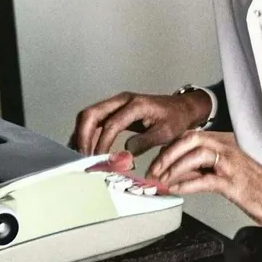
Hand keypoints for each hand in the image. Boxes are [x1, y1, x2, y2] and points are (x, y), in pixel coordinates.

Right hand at [70, 90, 211, 156]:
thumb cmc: (175, 120)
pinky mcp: (114, 110)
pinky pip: (94, 120)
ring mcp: (115, 104)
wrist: (181, 108)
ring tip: (80, 156)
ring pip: (89, 116)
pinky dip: (86, 134)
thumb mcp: (165, 133)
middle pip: (91, 114)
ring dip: (81, 135)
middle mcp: (121, 100)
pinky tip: (84, 149)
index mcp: (135, 105)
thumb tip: (124, 153)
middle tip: (82, 158)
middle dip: (82, 137)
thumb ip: (145, 142)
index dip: (102, 144)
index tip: (98, 161)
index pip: (111, 124)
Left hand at [146, 131, 261, 226]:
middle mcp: (227, 147)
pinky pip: (205, 179)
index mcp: (224, 142)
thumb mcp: (222, 174)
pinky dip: (186, 184)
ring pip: (195, 155)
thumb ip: (200, 170)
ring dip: (173, 168)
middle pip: (190, 139)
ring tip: (160, 181)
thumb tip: (174, 174)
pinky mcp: (234, 182)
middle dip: (166, 154)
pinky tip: (175, 190)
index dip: (169, 148)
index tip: (155, 162)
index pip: (190, 136)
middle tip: (152, 170)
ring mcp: (231, 164)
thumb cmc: (256, 188)